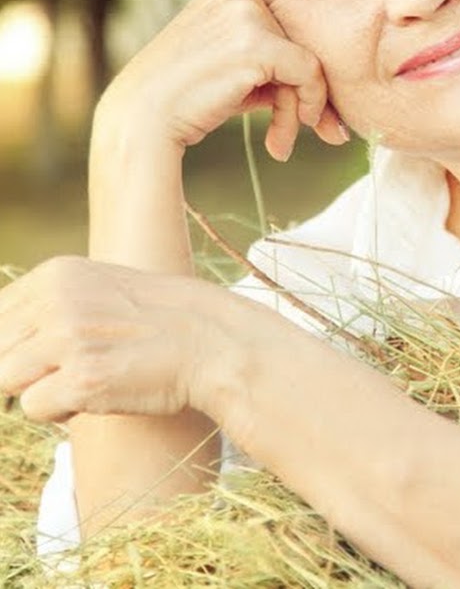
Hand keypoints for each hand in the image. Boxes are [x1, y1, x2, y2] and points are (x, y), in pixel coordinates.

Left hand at [0, 257, 221, 422]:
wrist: (214, 342)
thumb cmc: (157, 324)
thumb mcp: (99, 293)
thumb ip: (47, 308)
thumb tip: (2, 348)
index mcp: (58, 274)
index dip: (15, 346)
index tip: (49, 355)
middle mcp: (57, 300)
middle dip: (25, 369)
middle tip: (75, 367)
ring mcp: (68, 338)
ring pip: (5, 380)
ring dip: (41, 388)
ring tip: (88, 377)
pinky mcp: (82, 378)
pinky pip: (33, 408)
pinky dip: (61, 409)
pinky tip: (101, 391)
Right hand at [99, 0, 346, 160]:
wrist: (143, 121)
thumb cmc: (188, 100)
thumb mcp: (234, 68)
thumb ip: (274, 63)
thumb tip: (323, 88)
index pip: (283, 31)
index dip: (293, 76)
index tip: (298, 115)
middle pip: (297, 46)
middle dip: (298, 96)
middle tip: (285, 139)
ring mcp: (246, 13)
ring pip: (306, 62)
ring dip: (297, 110)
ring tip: (279, 144)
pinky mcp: (257, 44)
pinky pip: (308, 74)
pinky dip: (306, 108)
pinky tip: (281, 140)